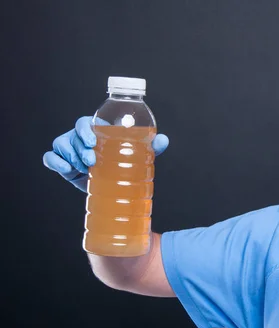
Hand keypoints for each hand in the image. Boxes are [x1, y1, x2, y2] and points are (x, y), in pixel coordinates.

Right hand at [43, 116, 168, 191]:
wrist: (114, 188)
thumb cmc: (124, 165)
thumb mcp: (138, 157)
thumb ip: (150, 147)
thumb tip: (162, 139)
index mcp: (96, 131)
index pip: (84, 123)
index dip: (85, 129)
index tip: (93, 141)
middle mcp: (81, 138)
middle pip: (73, 135)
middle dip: (80, 147)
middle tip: (92, 161)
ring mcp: (70, 151)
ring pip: (61, 145)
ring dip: (71, 156)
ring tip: (86, 169)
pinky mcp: (63, 165)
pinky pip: (50, 158)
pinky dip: (55, 161)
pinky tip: (65, 168)